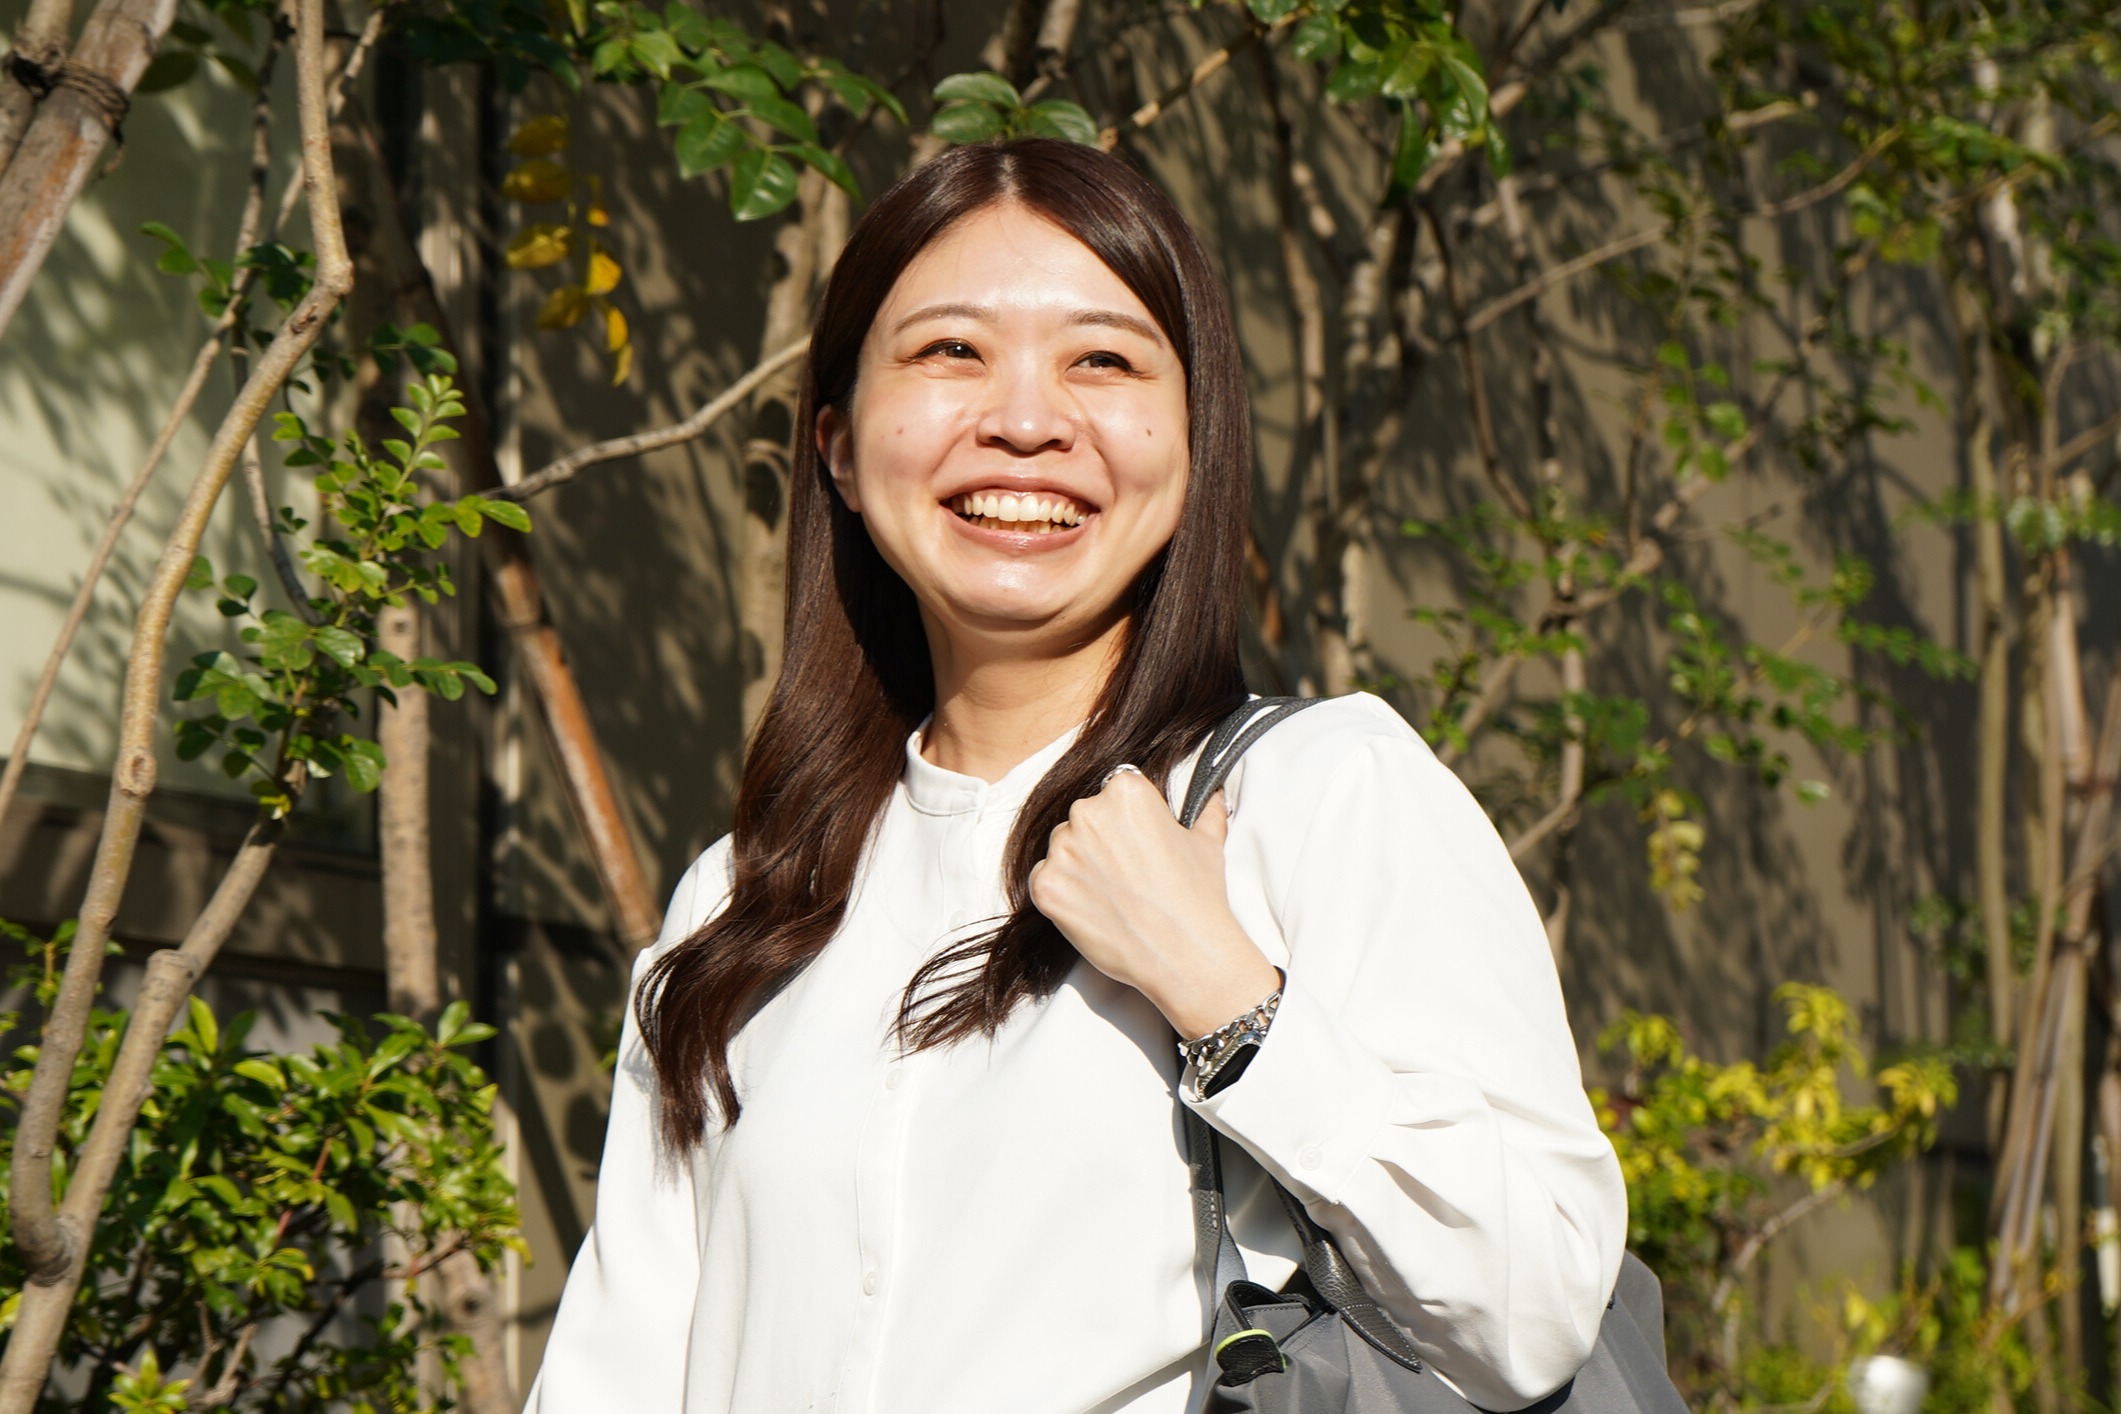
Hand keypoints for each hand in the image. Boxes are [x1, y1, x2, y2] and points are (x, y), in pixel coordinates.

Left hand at [1027, 769, 1281, 1037]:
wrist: (1184, 953)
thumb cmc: (1197, 897)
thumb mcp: (1209, 842)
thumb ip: (1206, 811)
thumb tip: (1213, 798)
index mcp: (1126, 792)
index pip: (1115, 794)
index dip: (1129, 822)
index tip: (1140, 844)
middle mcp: (1088, 812)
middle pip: (1085, 819)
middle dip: (1101, 842)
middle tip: (1128, 874)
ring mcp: (1062, 850)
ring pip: (1063, 849)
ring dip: (1080, 866)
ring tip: (1113, 895)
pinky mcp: (1046, 886)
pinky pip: (1045, 880)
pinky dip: (1063, 893)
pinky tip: (1093, 910)